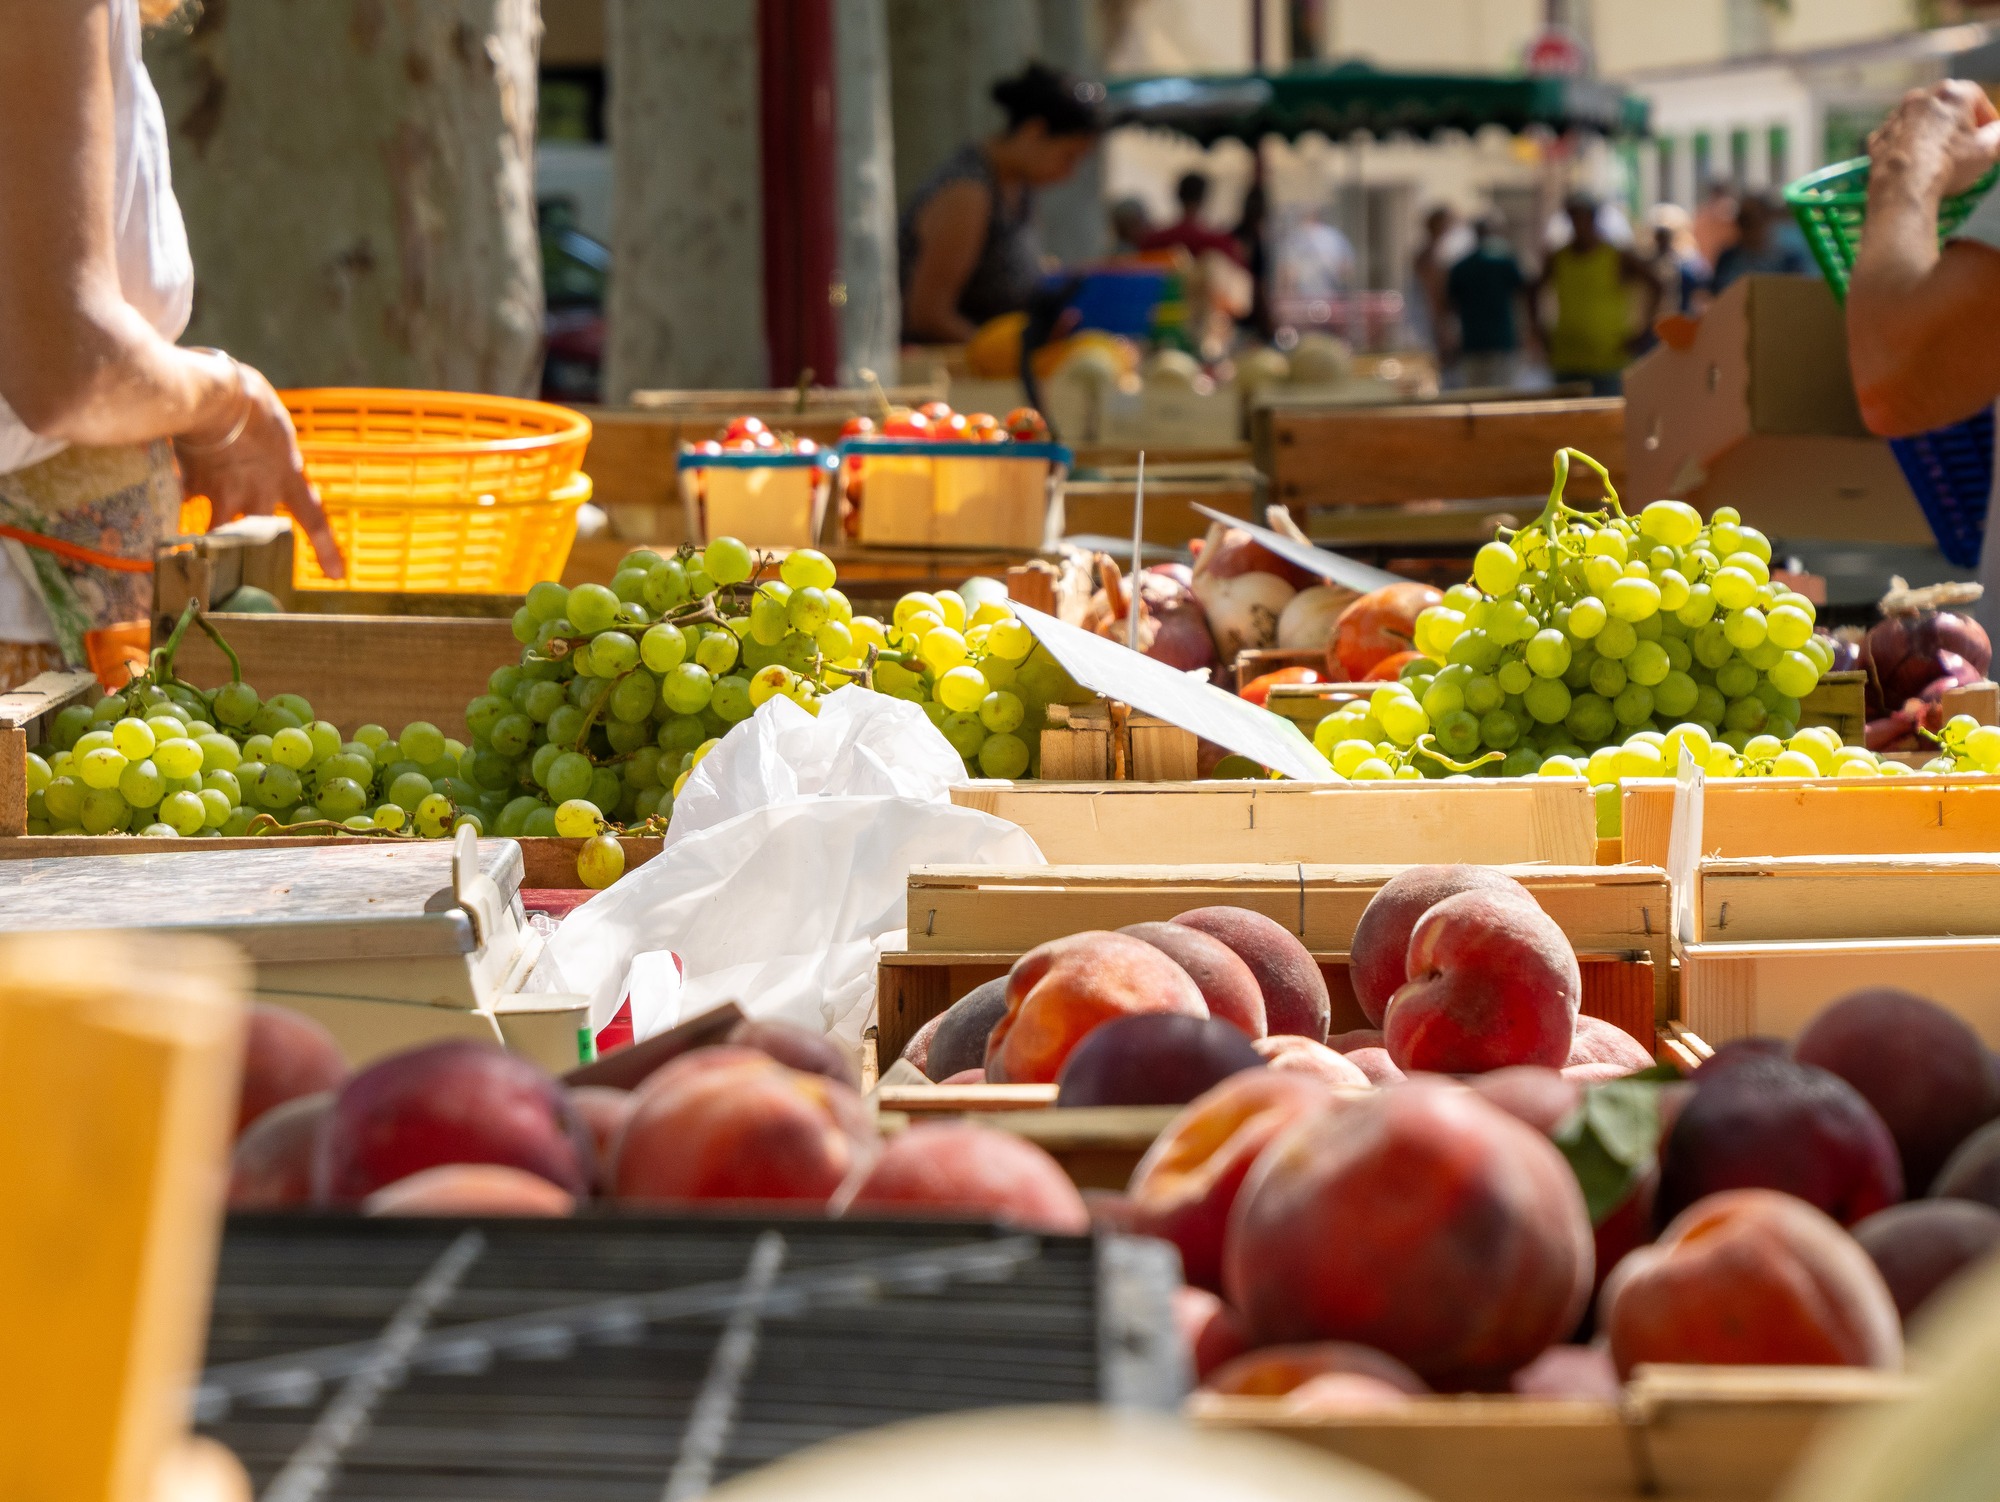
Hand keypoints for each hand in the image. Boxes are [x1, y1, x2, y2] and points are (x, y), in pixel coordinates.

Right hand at [175, 361, 343, 578]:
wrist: (211, 398)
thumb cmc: (250, 401)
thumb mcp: (276, 424)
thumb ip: (275, 445)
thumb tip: (267, 445)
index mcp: (288, 478)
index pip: (313, 520)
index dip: (326, 549)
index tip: (335, 575)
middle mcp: (259, 494)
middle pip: (261, 538)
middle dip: (254, 553)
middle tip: (249, 567)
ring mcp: (224, 494)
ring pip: (219, 534)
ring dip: (211, 542)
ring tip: (198, 553)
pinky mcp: (192, 485)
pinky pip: (182, 504)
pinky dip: (173, 505)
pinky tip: (161, 508)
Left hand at [1869, 80, 1999, 199]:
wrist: (1903, 187)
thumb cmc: (1950, 164)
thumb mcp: (1988, 149)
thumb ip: (1997, 133)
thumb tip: (1996, 130)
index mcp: (1951, 93)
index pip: (1975, 96)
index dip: (1985, 115)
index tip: (1987, 132)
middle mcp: (1921, 97)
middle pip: (1945, 105)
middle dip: (1956, 122)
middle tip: (1964, 142)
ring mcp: (1896, 116)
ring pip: (1919, 119)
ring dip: (1929, 131)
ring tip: (1937, 153)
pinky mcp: (1878, 137)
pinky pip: (1896, 135)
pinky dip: (1905, 143)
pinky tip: (1912, 159)